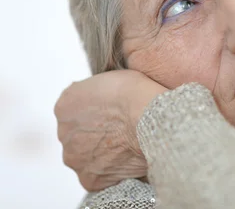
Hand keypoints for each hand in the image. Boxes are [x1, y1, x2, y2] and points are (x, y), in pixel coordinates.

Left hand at [54, 70, 167, 190]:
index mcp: (65, 105)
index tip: (114, 111)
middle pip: (78, 135)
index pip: (77, 109)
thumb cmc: (136, 93)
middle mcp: (63, 133)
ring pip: (87, 157)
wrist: (149, 118)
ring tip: (128, 145)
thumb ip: (96, 90)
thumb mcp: (110, 76)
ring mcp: (75, 159)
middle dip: (96, 134)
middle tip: (122, 129)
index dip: (98, 109)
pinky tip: (129, 160)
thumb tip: (100, 98)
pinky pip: (101, 176)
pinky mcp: (91, 179)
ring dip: (103, 153)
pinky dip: (113, 171)